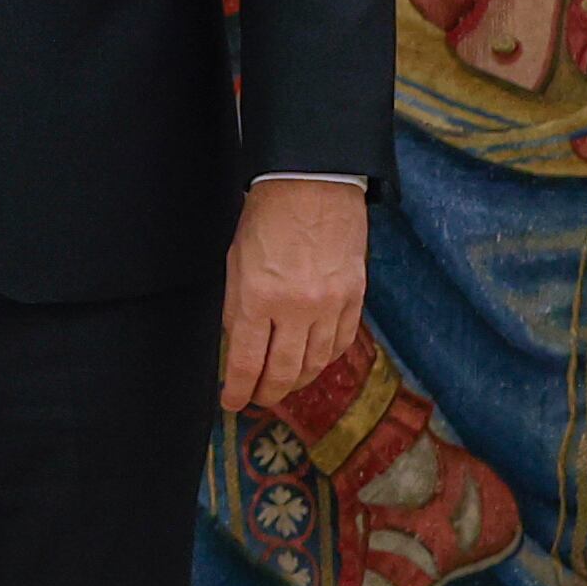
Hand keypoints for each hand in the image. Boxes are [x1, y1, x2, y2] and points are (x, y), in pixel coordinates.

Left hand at [218, 174, 369, 414]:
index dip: (238, 390)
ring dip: (296, 380)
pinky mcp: (354, 297)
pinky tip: (312, 362)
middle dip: (267, 393)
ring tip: (283, 385)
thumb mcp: (235, 262)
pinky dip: (324, 359)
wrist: (314, 183)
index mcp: (257, 297)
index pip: (246, 362)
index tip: (232, 402)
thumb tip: (239, 347)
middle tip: (258, 399)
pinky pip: (340, 343)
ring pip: (314, 363)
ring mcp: (329, 304)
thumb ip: (237, 308)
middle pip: (282, 372)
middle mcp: (295, 307)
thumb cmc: (266, 217)